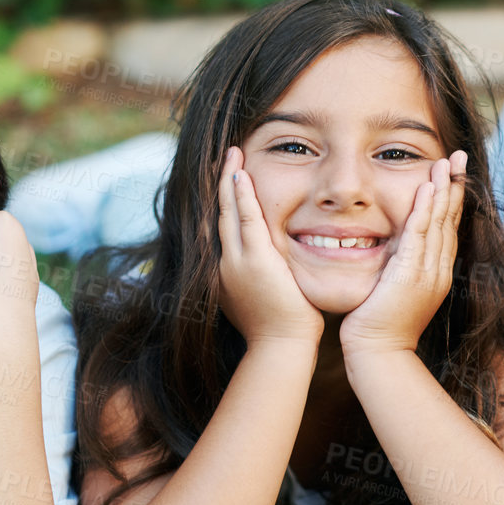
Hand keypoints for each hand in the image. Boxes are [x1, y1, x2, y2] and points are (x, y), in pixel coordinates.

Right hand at [217, 146, 322, 346]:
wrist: (281, 348)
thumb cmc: (283, 330)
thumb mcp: (269, 298)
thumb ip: (269, 279)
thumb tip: (278, 270)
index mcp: (228, 273)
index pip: (224, 230)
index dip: (225, 204)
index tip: (229, 182)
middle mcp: (226, 264)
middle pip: (220, 215)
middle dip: (222, 186)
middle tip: (226, 158)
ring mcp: (236, 262)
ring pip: (229, 212)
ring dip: (230, 181)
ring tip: (232, 155)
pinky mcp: (254, 260)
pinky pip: (245, 219)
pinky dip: (242, 195)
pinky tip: (240, 174)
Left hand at [340, 152, 465, 356]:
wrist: (378, 354)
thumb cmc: (378, 326)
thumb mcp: (394, 289)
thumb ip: (399, 266)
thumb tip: (394, 247)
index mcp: (436, 274)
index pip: (448, 228)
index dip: (452, 199)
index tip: (453, 174)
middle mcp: (439, 271)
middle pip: (451, 220)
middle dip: (455, 186)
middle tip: (459, 156)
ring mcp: (428, 274)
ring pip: (440, 224)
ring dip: (443, 190)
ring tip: (445, 163)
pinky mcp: (411, 276)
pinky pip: (421, 236)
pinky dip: (425, 210)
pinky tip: (427, 188)